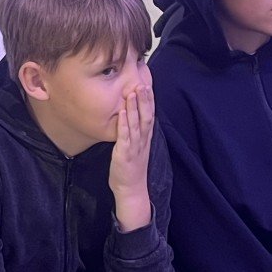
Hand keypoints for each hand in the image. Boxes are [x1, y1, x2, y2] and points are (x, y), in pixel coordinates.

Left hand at [108, 67, 154, 231]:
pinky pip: (126, 137)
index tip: (147, 83)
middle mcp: (143, 140)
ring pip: (137, 124)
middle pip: (146, 116)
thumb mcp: (136, 146)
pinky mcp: (125, 154)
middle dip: (144, 99)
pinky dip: (124, 125)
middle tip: (142, 82)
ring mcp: (135, 147)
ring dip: (135, 108)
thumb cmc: (131, 167)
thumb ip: (136, 131)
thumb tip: (132, 116)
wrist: (131, 189)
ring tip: (132, 92)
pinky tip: (122, 113)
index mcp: (145, 137)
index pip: (149, 114)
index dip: (149, 99)